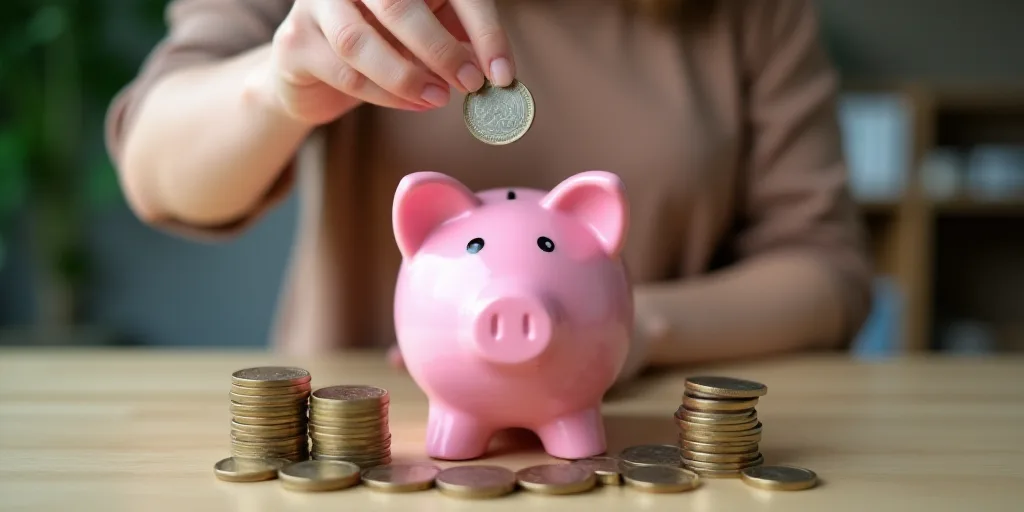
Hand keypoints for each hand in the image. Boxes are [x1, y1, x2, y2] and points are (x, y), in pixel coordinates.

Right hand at [255, 0, 514, 124]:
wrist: (314, 69)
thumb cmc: (384, 42)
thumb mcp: (428, 30)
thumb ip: (459, 39)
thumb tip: (498, 71)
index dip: (483, 29)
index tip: (502, 73)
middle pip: (397, 4)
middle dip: (440, 50)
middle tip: (469, 84)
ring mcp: (318, 4)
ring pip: (360, 42)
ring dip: (407, 77)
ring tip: (438, 98)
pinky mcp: (297, 42)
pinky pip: (344, 72)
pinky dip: (385, 95)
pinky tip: (413, 104)